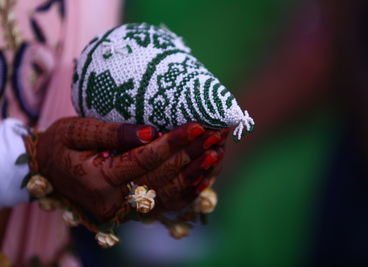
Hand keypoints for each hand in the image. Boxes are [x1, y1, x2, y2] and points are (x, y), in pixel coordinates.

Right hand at [33, 117, 226, 221]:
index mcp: (98, 180)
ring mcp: (125, 210)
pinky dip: (189, 190)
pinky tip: (206, 174)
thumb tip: (151, 132)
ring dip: (197, 172)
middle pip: (163, 177)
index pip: (144, 160)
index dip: (172, 142)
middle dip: (192, 154)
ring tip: (217, 151)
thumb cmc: (60, 145)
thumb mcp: (76, 131)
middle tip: (216, 134)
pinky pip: (167, 203)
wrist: (47, 171)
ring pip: (170, 194)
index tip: (197, 124)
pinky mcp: (133, 210)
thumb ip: (113, 133)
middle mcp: (114, 202)